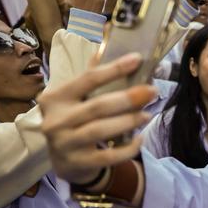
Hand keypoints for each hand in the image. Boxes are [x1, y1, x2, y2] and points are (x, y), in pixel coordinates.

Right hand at [39, 53, 155, 183]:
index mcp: (56, 98)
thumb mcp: (76, 98)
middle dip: (128, 98)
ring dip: (128, 121)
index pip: (87, 79)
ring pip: (101, 130)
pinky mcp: (77, 163)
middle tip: (152, 91)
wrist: (65, 161)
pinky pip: (107, 156)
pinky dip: (127, 148)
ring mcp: (65, 144)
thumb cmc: (75, 121)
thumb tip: (110, 44)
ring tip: (147, 114)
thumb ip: (91, 77)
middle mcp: (55, 120)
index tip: (138, 59)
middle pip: (97, 106)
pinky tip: (140, 138)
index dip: (114, 69)